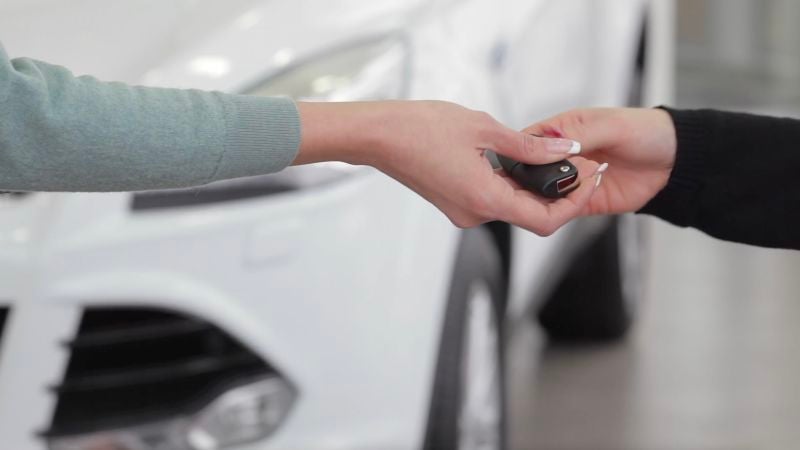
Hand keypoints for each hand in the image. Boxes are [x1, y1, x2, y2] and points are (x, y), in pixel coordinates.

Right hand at [296, 100, 604, 234]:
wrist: (379, 137)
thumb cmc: (420, 129)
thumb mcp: (484, 128)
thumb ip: (529, 145)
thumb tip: (563, 149)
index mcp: (485, 199)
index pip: (546, 220)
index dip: (574, 203)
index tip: (589, 179)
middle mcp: (475, 214)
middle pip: (532, 217)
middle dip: (560, 194)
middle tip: (578, 163)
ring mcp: (464, 212)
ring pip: (513, 208)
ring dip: (535, 188)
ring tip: (550, 156)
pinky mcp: (455, 204)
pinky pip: (493, 200)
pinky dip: (512, 186)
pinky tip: (518, 160)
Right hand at [524, 108, 676, 215]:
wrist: (675, 161)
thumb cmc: (646, 132)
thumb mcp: (610, 126)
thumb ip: (578, 136)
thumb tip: (548, 146)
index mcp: (562, 131)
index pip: (528, 142)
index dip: (520, 150)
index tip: (520, 158)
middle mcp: (563, 158)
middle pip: (530, 172)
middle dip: (532, 177)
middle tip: (545, 175)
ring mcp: (572, 181)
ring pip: (543, 194)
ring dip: (552, 193)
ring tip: (574, 182)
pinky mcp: (584, 202)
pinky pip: (566, 210)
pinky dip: (569, 207)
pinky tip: (585, 194)